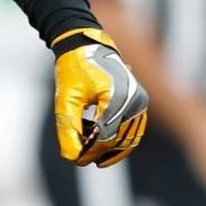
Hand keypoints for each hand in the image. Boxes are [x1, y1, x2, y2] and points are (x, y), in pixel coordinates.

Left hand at [52, 28, 148, 166]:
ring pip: (129, 137)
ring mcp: (140, 101)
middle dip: (99, 151)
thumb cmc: (74, 70)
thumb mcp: (66, 99)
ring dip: (110, 147)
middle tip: (80, 159)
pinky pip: (133, 129)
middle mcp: (134, 99)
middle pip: (119, 138)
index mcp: (117, 96)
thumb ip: (68, 128)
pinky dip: (118, 138)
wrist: (86, 46)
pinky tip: (98, 139)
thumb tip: (71, 158)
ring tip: (88, 149)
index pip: (106, 135)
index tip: (76, 159)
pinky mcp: (140, 102)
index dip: (91, 151)